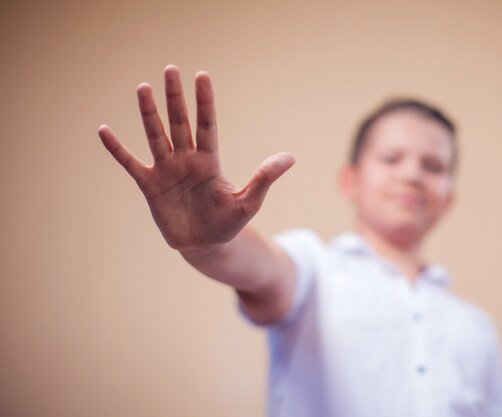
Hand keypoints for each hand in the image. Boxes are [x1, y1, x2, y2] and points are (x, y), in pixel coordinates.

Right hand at [98, 65, 294, 250]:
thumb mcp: (249, 202)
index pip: (207, 125)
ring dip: (148, 114)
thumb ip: (264, 178)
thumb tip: (290, 157)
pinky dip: (117, 149)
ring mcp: (167, 170)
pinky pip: (130, 163)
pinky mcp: (150, 186)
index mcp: (209, 161)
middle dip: (175, 98)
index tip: (202, 76)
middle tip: (171, 69)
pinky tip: (104, 131)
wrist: (205, 245)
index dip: (204, 102)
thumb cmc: (228, 223)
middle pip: (179, 122)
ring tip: (142, 88)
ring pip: (156, 136)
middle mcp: (186, 159)